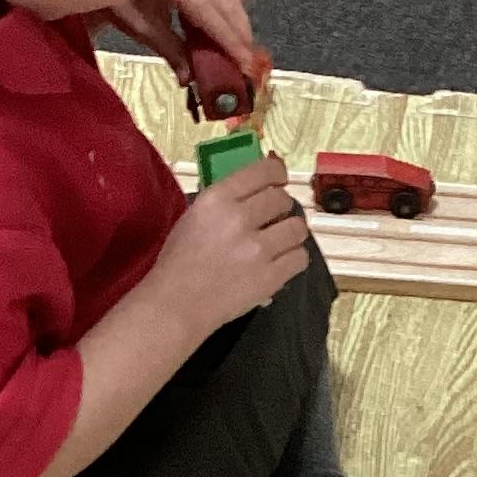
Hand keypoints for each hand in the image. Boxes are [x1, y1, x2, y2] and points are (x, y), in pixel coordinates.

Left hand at [105, 0, 255, 85]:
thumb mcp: (139, 26)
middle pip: (226, 1)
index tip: (245, 64)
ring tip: (238, 42)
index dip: (230, 40)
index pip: (210, 14)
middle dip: (240, 33)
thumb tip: (189, 79)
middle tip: (248, 60)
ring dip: (238, 16)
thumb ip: (169, 50)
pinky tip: (229, 15)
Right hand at [150, 152, 306, 336]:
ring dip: (290, 233)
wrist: (176, 305)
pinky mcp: (270, 277)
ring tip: (278, 243)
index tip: (280, 179)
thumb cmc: (179, 262)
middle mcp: (239, 219)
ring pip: (298, 228)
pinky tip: (279, 263)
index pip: (263, 171)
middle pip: (283, 199)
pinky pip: (300, 258)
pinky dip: (293, 260)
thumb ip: (226, 200)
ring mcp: (257, 249)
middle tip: (272, 219)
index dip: (278, 172)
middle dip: (281, 208)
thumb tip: (259, 188)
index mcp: (217, 199)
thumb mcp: (194, 216)